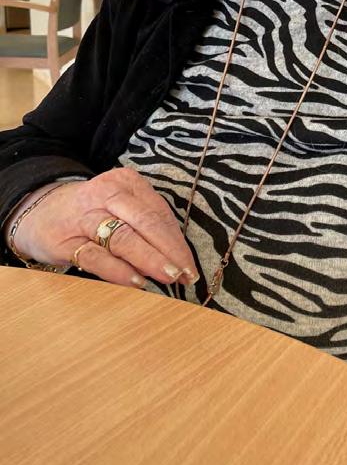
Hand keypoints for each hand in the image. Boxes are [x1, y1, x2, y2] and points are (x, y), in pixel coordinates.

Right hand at [6, 167, 197, 288]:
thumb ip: (146, 226)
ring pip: (123, 238)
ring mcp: (84, 217)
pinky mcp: (64, 242)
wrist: (37, 211)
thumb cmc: (91, 212)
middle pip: (145, 223)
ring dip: (149, 260)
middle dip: (169, 251)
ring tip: (167, 277)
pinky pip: (96, 257)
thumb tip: (178, 257)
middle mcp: (105, 194)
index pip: (159, 213)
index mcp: (125, 182)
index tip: (190, 266)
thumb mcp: (119, 206)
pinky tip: (135, 282)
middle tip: (185, 274)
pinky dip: (118, 271)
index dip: (177, 242)